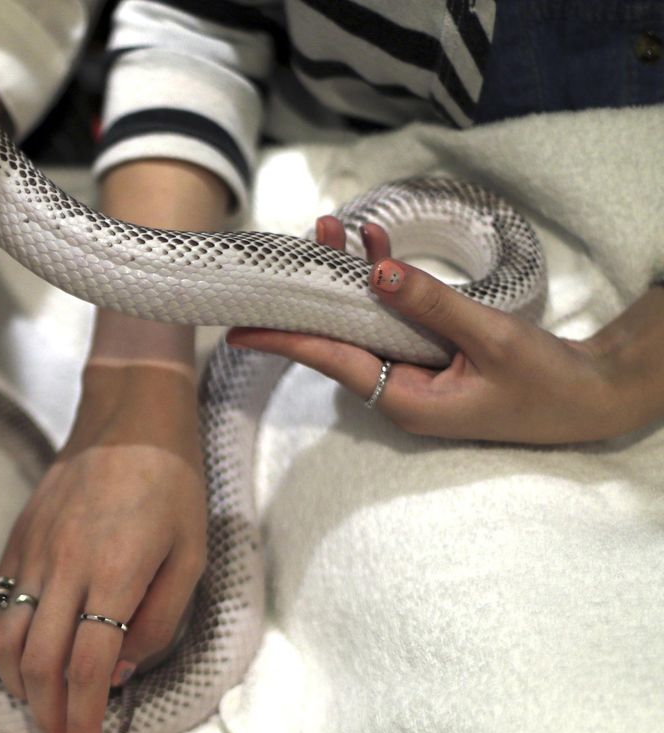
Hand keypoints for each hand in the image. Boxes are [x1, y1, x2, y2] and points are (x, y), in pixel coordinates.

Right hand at [0, 363, 206, 732]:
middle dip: (48, 718)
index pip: (86, 670)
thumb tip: (117, 673)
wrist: (129, 415)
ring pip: (4, 638)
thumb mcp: (191, 554)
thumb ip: (158, 621)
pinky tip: (23, 659)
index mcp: (115, 572)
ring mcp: (34, 549)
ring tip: (41, 708)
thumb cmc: (172, 483)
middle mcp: (65, 565)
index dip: (83, 725)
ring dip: (17, 687)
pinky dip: (3, 644)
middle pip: (37, 665)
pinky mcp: (17, 536)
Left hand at [227, 215, 653, 443]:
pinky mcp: (431, 358)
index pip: (332, 363)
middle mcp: (401, 390)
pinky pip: (396, 320)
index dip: (286, 341)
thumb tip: (375, 274)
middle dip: (314, 295)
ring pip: (365, 324)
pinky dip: (386, 285)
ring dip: (349, 280)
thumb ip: (432, 306)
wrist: (590, 398)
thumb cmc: (546, 382)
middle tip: (291, 251)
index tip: (240, 329)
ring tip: (329, 230)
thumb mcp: (491, 339)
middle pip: (340, 339)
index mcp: (407, 402)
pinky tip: (375, 248)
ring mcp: (415, 374)